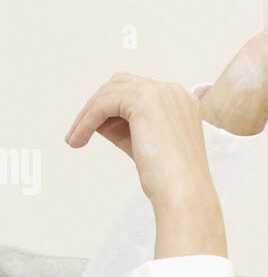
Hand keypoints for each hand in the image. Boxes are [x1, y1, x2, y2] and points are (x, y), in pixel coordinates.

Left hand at [64, 74, 213, 204]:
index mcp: (181, 102)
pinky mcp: (143, 99)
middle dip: (98, 105)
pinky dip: (86, 121)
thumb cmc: (168, 178)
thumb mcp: (144, 145)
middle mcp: (173, 91)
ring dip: (87, 115)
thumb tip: (96, 120)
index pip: (138, 92)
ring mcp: (160, 92)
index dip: (113, 108)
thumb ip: (124, 128)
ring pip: (109, 93)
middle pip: (122, 84)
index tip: (94, 130)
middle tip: (79, 132)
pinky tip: (78, 140)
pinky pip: (103, 105)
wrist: (183, 192)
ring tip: (74, 139)